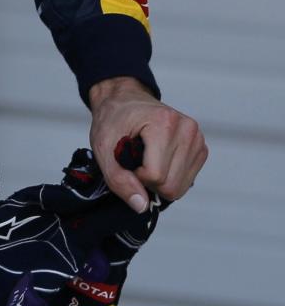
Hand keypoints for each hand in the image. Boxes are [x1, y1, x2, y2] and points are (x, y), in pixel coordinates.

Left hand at [88, 76, 207, 211]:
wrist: (124, 99)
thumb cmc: (113, 119)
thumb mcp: (103, 146)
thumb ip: (118, 179)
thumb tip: (142, 206)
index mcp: (164, 122)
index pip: (155, 175)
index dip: (135, 174)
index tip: (126, 157)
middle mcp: (188, 129)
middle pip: (171, 186)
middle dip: (148, 181)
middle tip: (136, 159)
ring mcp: (197, 139)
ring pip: (180, 188)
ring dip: (159, 180)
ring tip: (146, 157)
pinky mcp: (201, 148)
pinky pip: (186, 182)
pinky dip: (169, 177)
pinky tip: (159, 159)